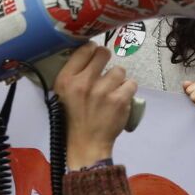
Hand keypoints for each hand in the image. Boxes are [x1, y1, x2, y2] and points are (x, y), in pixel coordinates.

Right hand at [53, 44, 137, 164]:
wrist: (86, 144)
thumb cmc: (73, 118)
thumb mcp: (62, 94)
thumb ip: (73, 74)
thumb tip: (89, 52)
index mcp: (65, 79)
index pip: (84, 50)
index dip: (92, 50)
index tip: (94, 56)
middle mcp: (83, 82)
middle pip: (103, 53)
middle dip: (106, 60)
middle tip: (105, 72)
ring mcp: (103, 91)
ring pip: (119, 70)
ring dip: (118, 79)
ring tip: (112, 91)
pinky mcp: (119, 100)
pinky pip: (131, 83)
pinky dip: (128, 91)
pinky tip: (120, 99)